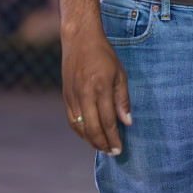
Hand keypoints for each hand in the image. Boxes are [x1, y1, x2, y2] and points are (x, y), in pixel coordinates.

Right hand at [62, 27, 130, 154]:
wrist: (79, 39)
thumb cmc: (103, 55)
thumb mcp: (120, 74)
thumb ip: (123, 99)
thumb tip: (127, 123)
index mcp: (101, 88)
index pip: (108, 121)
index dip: (114, 138)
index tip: (119, 149)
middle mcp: (84, 94)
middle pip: (92, 128)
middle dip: (102, 144)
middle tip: (112, 152)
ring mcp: (72, 95)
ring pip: (80, 126)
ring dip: (90, 140)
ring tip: (101, 147)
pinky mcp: (65, 95)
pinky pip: (72, 119)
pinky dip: (79, 130)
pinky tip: (87, 135)